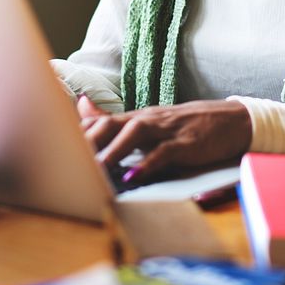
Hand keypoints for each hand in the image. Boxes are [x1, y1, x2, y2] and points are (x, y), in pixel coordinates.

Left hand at [77, 96, 251, 182]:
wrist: (231, 120)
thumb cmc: (186, 126)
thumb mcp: (150, 124)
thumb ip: (116, 121)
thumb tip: (81, 107)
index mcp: (136, 118)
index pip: (100, 122)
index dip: (77, 135)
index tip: (53, 148)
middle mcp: (147, 120)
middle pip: (111, 124)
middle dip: (87, 141)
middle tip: (66, 160)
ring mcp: (167, 129)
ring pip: (134, 134)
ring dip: (113, 152)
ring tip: (95, 169)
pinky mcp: (186, 143)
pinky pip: (164, 152)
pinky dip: (148, 164)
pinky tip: (134, 177)